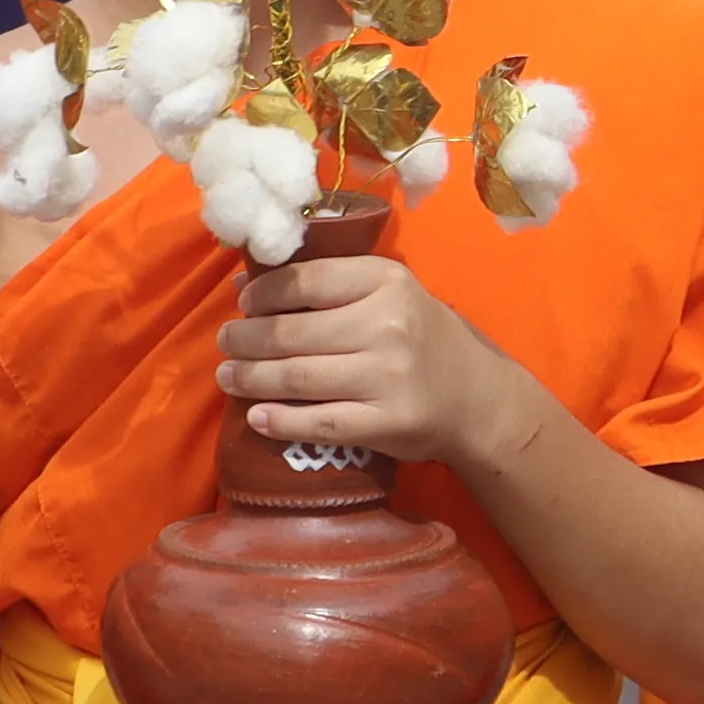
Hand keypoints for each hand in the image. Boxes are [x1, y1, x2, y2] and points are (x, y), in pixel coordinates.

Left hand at [217, 247, 544, 468]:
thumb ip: (332, 285)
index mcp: (386, 282)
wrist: (478, 397)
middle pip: (291, 333)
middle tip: (225, 343)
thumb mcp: (392, 293)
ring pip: (297, 378)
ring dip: (251, 379)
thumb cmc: (423, 338)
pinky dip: (281, 421)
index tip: (243, 303)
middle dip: (245, 340)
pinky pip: (319, 423)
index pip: (306, 281)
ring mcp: (386, 377)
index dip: (264, 293)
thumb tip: (246, 284)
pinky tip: (257, 418)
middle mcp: (386, 326)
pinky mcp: (385, 423)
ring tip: (229, 377)